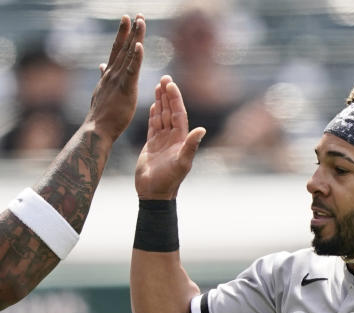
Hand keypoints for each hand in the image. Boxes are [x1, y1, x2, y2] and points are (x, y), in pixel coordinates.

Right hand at [84, 14, 144, 143]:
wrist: (96, 131)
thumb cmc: (100, 117)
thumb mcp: (100, 92)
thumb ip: (102, 77)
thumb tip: (101, 65)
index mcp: (109, 75)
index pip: (117, 51)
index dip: (123, 35)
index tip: (127, 20)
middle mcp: (112, 74)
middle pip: (123, 48)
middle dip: (130, 30)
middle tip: (136, 14)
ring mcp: (118, 80)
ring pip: (128, 55)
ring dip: (135, 37)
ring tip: (140, 21)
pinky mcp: (125, 89)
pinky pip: (132, 71)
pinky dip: (136, 57)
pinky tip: (140, 45)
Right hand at [135, 76, 205, 199]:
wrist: (154, 193)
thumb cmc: (169, 180)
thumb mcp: (182, 163)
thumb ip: (191, 146)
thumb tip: (202, 129)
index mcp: (181, 139)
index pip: (178, 113)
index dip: (175, 99)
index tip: (170, 84)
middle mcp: (173, 137)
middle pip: (170, 111)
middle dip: (167, 95)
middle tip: (164, 78)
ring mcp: (162, 140)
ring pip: (161, 116)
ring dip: (160, 101)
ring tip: (157, 85)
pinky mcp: (152, 145)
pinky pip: (153, 126)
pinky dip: (153, 114)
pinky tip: (153, 104)